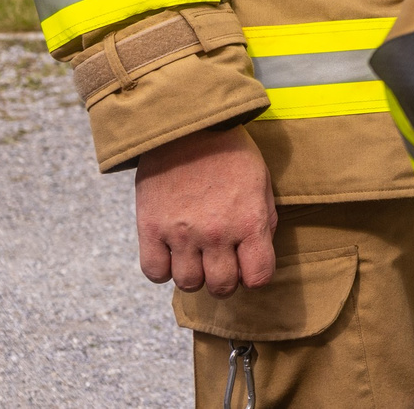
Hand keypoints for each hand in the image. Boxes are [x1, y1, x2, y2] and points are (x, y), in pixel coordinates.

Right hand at [136, 126, 276, 296]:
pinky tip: (172, 253)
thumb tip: (257, 253)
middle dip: (225, 281)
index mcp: (249, 221)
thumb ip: (263, 220)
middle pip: (221, 286)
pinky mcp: (150, 228)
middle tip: (222, 265)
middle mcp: (216, 233)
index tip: (250, 267)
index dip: (256, 276)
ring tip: (196, 256)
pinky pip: (155, 272)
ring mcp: (181, 233)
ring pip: (188, 283)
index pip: (258, 276)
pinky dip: (164, 269)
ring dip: (194, 276)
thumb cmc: (230, 152)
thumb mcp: (261, 182)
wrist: (187, 126)